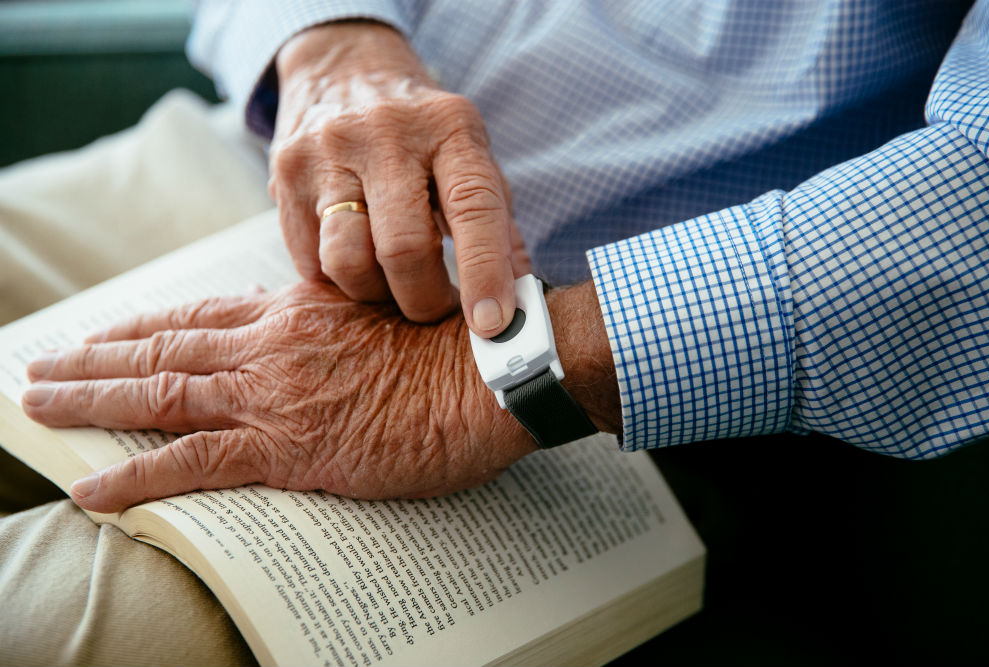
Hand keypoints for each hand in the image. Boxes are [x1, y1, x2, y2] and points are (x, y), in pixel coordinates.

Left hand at [21, 282, 535, 512]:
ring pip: (160, 394)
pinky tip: (94, 488)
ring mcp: (273, 395)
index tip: (108, 331)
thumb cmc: (455, 347)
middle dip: (97, 358)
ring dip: (92, 401)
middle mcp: (271, 345)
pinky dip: (136, 475)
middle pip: (164, 348)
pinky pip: (192, 464)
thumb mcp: (389, 312)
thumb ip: (341, 320)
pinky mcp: (287, 448)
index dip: (147, 324)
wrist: (490, 373)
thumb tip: (326, 339)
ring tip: (41, 408)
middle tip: (45, 367)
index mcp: (298, 310)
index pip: (202, 313)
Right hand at [271, 21, 530, 336]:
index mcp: (449, 128)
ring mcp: (328, 152)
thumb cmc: (422, 131)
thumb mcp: (470, 158)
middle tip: (437, 309)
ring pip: (348, 262)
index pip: (472, 208)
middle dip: (424, 301)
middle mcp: (386, 134)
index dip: (485, 273)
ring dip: (375, 296)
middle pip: (403, 249)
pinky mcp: (285, 175)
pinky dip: (338, 281)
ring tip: (393, 286)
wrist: (344, 67)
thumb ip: (498, 229)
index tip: (492, 323)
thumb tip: (522, 306)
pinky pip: (310, 260)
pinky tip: (357, 264)